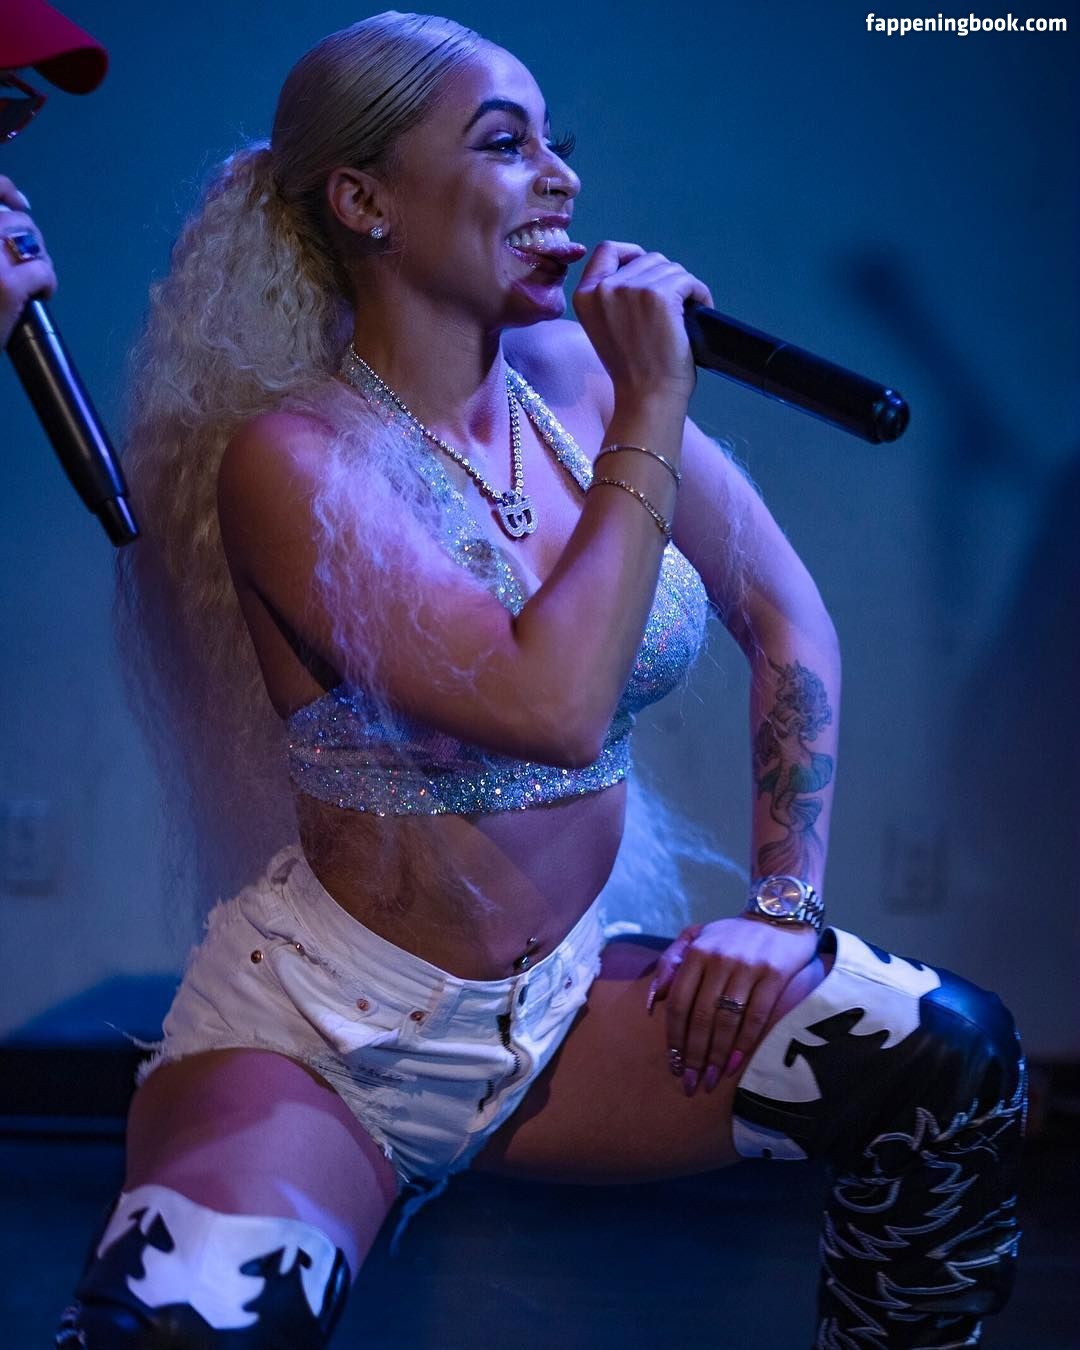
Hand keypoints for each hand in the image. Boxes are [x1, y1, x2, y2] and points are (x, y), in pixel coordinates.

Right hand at [0, 177, 56, 347]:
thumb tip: (12, 215)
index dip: (7, 190)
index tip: (21, 204)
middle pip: (19, 220)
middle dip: (32, 240)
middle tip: (30, 264)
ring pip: (33, 241)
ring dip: (41, 260)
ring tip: (34, 281)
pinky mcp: (7, 283)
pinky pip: (44, 270)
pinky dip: (49, 284)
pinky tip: (40, 296)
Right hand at [572, 240, 712, 404]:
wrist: (647, 397)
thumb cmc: (632, 370)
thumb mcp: (605, 327)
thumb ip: (612, 298)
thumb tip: (643, 270)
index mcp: (585, 295)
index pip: (607, 249)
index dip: (632, 254)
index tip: (648, 273)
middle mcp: (604, 287)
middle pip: (646, 258)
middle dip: (664, 278)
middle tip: (674, 307)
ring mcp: (632, 288)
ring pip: (670, 268)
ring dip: (684, 287)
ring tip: (686, 313)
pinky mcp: (660, 295)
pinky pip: (688, 280)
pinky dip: (699, 293)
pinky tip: (700, 310)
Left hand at [648, 915, 818, 1095]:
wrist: (779, 915)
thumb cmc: (732, 935)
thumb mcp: (697, 938)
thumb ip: (671, 964)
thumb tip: (652, 1001)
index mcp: (696, 952)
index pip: (679, 1003)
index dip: (674, 1037)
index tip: (673, 1064)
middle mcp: (719, 959)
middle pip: (701, 1017)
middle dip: (694, 1055)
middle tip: (690, 1083)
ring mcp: (747, 967)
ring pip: (727, 1020)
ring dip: (717, 1056)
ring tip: (711, 1080)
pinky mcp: (774, 975)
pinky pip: (757, 1016)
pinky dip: (744, 1043)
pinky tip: (735, 1064)